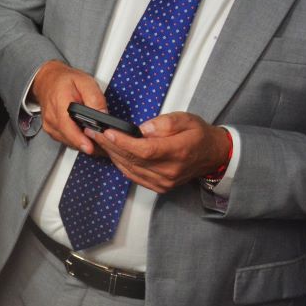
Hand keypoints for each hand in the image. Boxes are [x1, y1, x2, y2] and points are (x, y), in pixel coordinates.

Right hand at [31, 60, 107, 155]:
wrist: (47, 80)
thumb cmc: (65, 80)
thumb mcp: (85, 82)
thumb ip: (95, 98)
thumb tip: (103, 115)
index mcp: (60, 104)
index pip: (68, 127)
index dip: (81, 140)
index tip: (91, 147)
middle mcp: (51, 118)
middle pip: (71, 138)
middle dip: (88, 142)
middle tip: (103, 142)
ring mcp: (49, 125)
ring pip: (69, 142)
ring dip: (83, 142)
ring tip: (96, 137)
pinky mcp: (50, 130)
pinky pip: (66, 140)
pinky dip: (77, 140)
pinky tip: (85, 134)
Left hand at [86, 112, 231, 193]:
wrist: (213, 155)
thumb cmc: (199, 135)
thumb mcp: (186, 119)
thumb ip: (164, 123)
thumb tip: (143, 129)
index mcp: (178, 152)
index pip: (145, 150)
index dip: (123, 142)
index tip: (107, 132)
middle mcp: (170, 171)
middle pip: (133, 160)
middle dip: (109, 145)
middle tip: (93, 132)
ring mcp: (164, 182)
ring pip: (130, 169)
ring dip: (111, 154)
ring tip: (97, 140)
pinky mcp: (160, 186)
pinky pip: (134, 176)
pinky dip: (121, 164)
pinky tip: (112, 153)